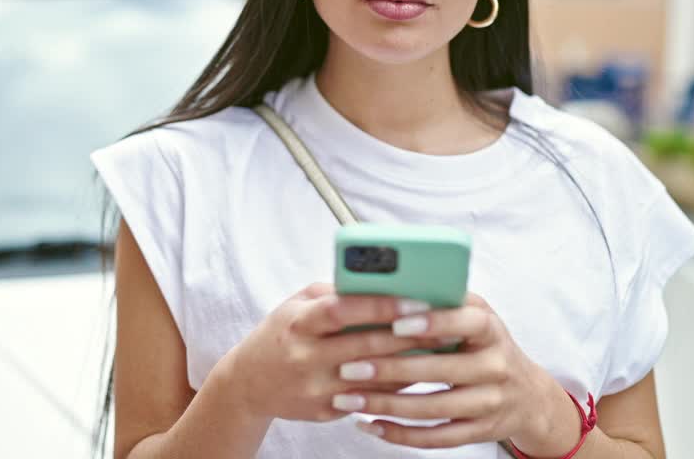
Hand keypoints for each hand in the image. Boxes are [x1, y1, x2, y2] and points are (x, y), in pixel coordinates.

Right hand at [221, 283, 460, 422]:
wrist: (248, 384)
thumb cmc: (281, 334)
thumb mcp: (296, 305)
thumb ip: (333, 294)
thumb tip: (380, 283)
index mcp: (298, 324)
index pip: (342, 311)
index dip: (380, 306)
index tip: (415, 299)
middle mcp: (306, 357)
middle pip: (366, 346)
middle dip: (409, 335)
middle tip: (445, 324)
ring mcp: (316, 388)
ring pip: (374, 378)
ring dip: (411, 363)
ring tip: (442, 348)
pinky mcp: (325, 411)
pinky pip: (370, 399)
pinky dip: (396, 385)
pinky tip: (418, 373)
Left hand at [333, 292, 577, 451]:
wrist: (527, 395)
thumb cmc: (485, 345)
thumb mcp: (475, 314)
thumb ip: (443, 298)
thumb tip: (388, 283)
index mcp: (490, 329)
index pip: (466, 322)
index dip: (432, 322)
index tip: (395, 323)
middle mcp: (494, 366)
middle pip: (440, 370)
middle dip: (389, 370)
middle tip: (348, 368)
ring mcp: (489, 402)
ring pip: (433, 409)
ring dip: (386, 406)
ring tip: (348, 399)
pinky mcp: (480, 432)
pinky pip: (437, 438)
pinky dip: (400, 435)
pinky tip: (371, 425)